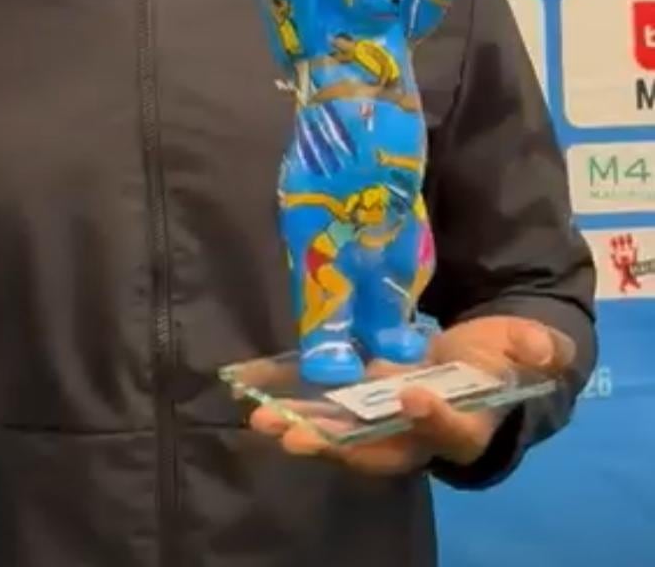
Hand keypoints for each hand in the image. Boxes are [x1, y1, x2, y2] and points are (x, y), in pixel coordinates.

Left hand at [249, 315, 574, 476]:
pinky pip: (320, 400)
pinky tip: (249, 385)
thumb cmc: (506, 357)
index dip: (431, 418)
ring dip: (299, 423)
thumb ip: (536, 347)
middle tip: (291, 432)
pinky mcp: (358, 394)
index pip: (450, 432)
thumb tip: (541, 347)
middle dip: (333, 440)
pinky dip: (288, 393)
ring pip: (339, 428)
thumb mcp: (530, 347)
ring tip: (260, 417)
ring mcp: (382, 414)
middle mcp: (416, 429)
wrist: (481, 360)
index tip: (410, 395)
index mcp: (465, 423)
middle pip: (376, 446)